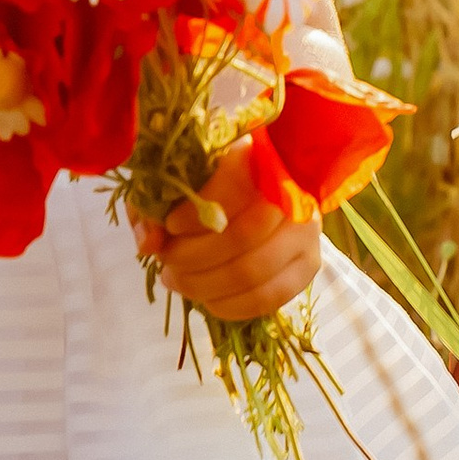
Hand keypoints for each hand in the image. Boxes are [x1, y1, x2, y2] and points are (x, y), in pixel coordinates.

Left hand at [135, 137, 321, 323]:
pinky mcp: (309, 264)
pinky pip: (271, 297)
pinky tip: (205, 299)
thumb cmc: (205, 182)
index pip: (234, 185)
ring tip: (176, 281)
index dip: (196, 213)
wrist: (257, 193)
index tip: (169, 224)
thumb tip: (149, 244)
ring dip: (205, 285)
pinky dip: (231, 305)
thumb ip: (152, 206)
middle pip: (242, 235)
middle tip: (165, 261)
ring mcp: (306, 230)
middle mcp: (294, 191)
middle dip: (193, 256)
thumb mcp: (171, 183)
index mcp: (261, 153)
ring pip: (254, 271)